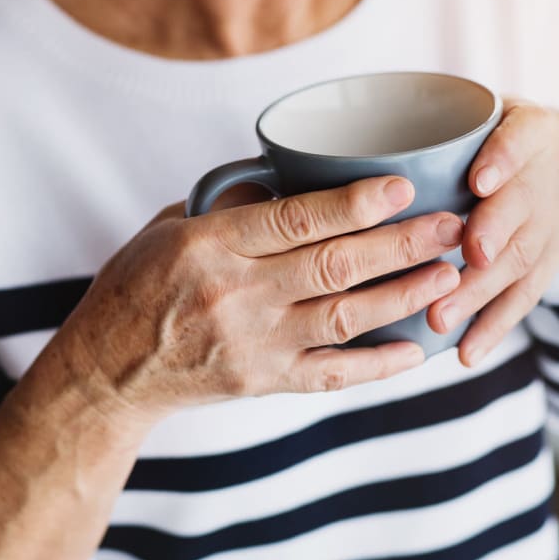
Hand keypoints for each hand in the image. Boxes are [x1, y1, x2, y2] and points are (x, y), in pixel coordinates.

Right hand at [53, 176, 465, 424]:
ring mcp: (251, 343)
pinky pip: (331, 374)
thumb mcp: (167, 228)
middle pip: (333, 265)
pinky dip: (377, 365)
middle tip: (451, 225)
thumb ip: (230, 206)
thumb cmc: (136, 285)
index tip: (403, 186)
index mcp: (208, 245)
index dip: (354, 203)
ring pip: (343, 318)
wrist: (106, 370)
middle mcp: (234, 294)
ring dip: (402, 295)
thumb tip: (292, 178)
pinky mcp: (261, 381)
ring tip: (448, 274)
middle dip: (401, 244)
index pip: (294, 220)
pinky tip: (416, 349)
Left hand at [426, 99, 558, 367]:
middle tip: (464, 257)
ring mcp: (549, 228)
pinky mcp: (545, 267)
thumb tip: (337, 141)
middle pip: (521, 209)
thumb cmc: (499, 139)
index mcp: (528, 133)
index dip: (503, 160)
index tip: (480, 180)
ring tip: (442, 317)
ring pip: (518, 261)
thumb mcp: (486, 113)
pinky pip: (521, 300)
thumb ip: (435, 123)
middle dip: (492, 235)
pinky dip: (493, 329)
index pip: (520, 140)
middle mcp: (544, 182)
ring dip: (480, 293)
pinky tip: (465, 353)